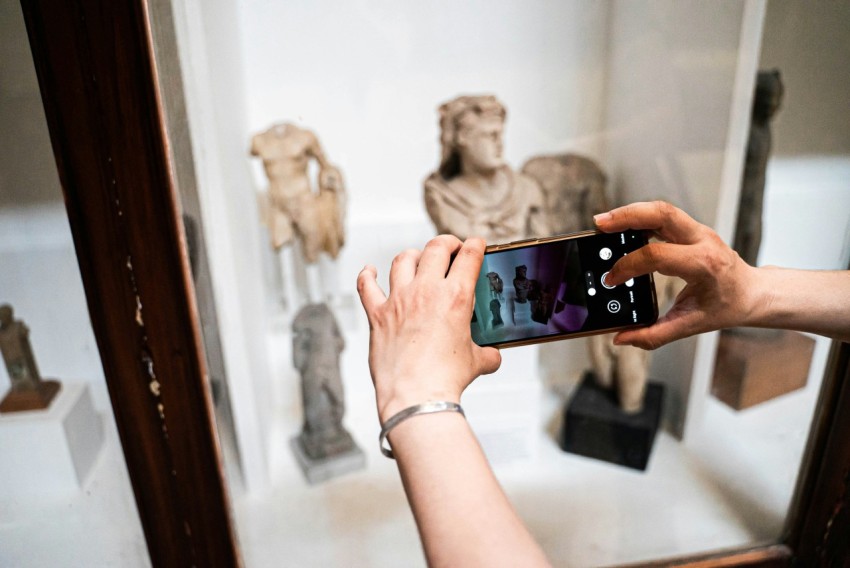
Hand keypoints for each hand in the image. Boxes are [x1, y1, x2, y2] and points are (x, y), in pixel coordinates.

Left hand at [357, 235, 501, 422]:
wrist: (416, 395)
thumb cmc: (446, 379)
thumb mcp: (477, 362)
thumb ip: (487, 353)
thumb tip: (492, 356)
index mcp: (456, 297)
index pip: (469, 257)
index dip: (475, 245)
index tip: (476, 244)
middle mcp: (426, 291)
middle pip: (436, 248)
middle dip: (447, 243)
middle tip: (451, 247)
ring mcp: (399, 301)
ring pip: (403, 260)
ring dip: (413, 255)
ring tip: (418, 258)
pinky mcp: (378, 315)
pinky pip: (367, 286)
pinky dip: (367, 276)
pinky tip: (370, 271)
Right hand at [594, 201, 759, 348]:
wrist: (753, 292)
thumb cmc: (727, 307)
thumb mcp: (691, 325)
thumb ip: (654, 335)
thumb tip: (622, 338)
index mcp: (704, 264)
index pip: (657, 256)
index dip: (628, 266)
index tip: (612, 280)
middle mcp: (703, 240)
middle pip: (661, 214)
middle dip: (626, 216)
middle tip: (599, 225)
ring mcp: (698, 230)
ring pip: (661, 209)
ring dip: (630, 212)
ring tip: (604, 223)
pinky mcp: (691, 228)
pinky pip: (663, 215)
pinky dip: (640, 217)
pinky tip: (621, 226)